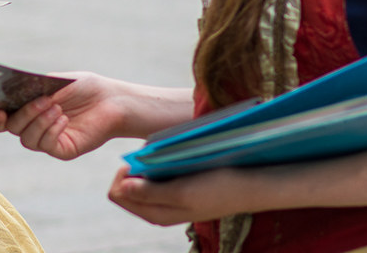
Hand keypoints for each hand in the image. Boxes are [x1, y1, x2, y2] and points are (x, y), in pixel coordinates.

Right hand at [0, 72, 124, 159]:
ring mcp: (47, 140)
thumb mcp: (56, 81)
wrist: (111, 99)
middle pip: (12, 128)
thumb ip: (35, 87)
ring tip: (57, 107)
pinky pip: (46, 145)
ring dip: (39, 121)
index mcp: (28, 108)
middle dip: (24, 114)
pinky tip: (64, 119)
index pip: (2, 118)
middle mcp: (34, 126)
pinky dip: (51, 130)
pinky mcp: (62, 150)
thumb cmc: (84, 87)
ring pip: (27, 139)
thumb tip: (14, 92)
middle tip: (43, 101)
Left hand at [108, 165, 246, 225]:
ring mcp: (167, 198)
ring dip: (146, 164)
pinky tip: (174, 155)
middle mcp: (157, 208)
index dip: (123, 174)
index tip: (141, 159)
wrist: (249, 185)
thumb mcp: (182, 192)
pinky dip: (158, 164)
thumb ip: (150, 192)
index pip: (117, 193)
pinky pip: (156, 175)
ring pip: (140, 179)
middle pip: (125, 186)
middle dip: (133, 168)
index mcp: (155, 213)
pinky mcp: (178, 187)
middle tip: (153, 153)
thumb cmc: (218, 189)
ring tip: (166, 153)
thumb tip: (120, 189)